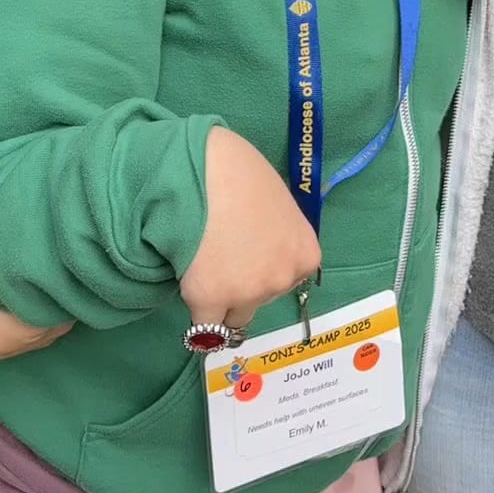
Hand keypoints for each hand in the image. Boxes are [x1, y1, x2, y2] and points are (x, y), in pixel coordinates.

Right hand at [179, 126, 321, 331]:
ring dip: (219, 297)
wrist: (204, 168)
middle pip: (260, 299)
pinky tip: (188, 282)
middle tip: (221, 251)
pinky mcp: (210, 300)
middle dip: (242, 284)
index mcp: (305, 255)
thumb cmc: (240, 171)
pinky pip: (204, 324)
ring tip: (202, 259)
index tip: (245, 249)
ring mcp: (248, 293)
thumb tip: (261, 249)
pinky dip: (196, 309)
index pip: (285, 280)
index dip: (262, 266)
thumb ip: (278, 236)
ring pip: (232, 314)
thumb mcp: (278, 203)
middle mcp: (282, 280)